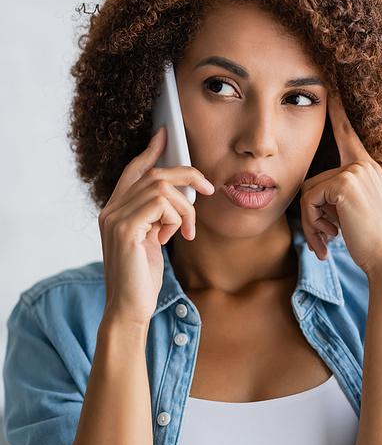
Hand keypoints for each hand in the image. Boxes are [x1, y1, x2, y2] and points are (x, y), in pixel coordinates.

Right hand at [98, 126, 214, 325]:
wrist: (128, 310)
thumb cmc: (141, 279)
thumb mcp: (151, 241)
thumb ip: (157, 217)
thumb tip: (178, 198)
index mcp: (115, 211)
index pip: (132, 171)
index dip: (150, 151)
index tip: (165, 135)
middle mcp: (110, 210)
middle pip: (153, 174)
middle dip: (186, 175)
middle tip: (207, 188)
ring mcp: (115, 218)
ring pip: (161, 187)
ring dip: (185, 207)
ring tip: (188, 231)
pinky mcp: (125, 229)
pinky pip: (161, 204)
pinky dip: (177, 218)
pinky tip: (175, 238)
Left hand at [300, 94, 381, 274]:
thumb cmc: (366, 240)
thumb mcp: (350, 211)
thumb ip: (334, 195)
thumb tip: (306, 198)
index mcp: (366, 168)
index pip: (346, 132)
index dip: (336, 110)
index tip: (329, 85)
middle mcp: (362, 165)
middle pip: (312, 180)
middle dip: (310, 214)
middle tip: (323, 237)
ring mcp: (354, 171)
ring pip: (307, 192)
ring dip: (310, 221)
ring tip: (328, 238)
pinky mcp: (344, 183)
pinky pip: (308, 199)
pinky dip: (311, 222)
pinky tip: (330, 236)